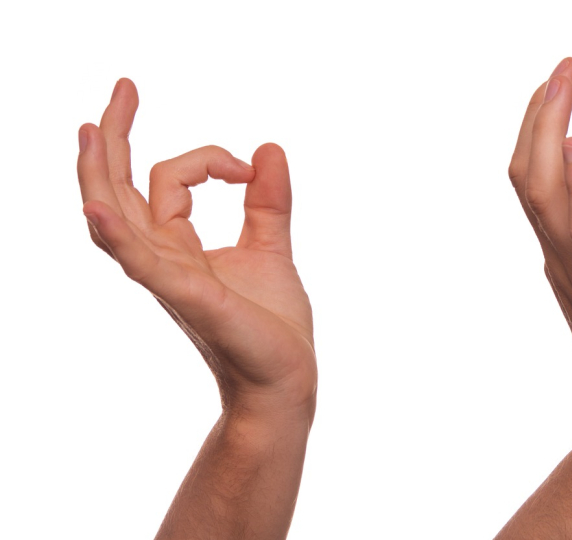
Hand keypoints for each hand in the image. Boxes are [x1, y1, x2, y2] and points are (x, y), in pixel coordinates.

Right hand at [77, 79, 315, 418]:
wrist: (286, 378)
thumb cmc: (272, 324)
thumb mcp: (271, 247)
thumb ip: (267, 200)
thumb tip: (268, 147)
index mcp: (179, 246)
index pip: (171, 180)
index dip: (209, 159)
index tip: (249, 168)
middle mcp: (163, 259)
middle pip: (119, 191)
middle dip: (115, 139)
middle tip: (123, 88)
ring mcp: (170, 279)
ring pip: (117, 221)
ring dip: (99, 175)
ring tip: (88, 129)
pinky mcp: (189, 298)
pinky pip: (142, 265)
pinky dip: (119, 237)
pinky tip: (98, 208)